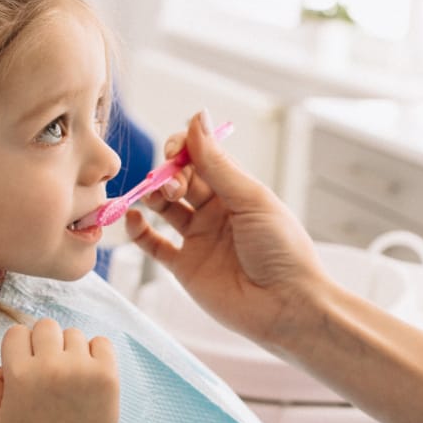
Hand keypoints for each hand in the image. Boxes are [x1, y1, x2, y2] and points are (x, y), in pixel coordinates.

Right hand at [0, 318, 119, 422]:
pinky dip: (95, 354)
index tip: (29, 366)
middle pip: (46, 326)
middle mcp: (49, 366)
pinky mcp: (106, 374)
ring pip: (73, 334)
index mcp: (19, 373)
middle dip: (46, 344)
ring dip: (71, 351)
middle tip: (50, 370)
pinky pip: (101, 342)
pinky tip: (88, 375)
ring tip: (70, 379)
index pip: (17, 332)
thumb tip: (5, 361)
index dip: (22, 348)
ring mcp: (81, 368)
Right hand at [124, 112, 328, 348]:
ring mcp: (199, 239)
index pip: (201, 157)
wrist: (287, 306)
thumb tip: (197, 117)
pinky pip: (153, 244)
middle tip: (173, 185)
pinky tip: (135, 220)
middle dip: (169, 173)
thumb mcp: (251, 199)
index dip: (184, 149)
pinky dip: (139, 231)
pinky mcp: (185, 267)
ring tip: (157, 197)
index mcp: (236, 190)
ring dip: (153, 195)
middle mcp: (215, 211)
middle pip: (180, 179)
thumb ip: (217, 163)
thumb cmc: (282, 250)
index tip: (175, 151)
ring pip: (163, 208)